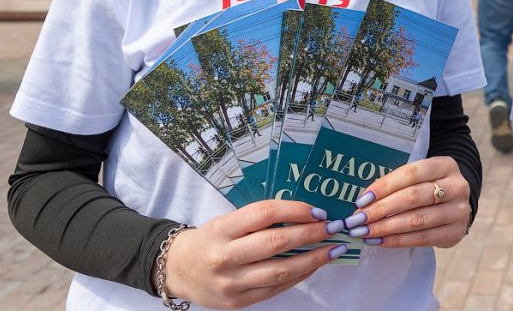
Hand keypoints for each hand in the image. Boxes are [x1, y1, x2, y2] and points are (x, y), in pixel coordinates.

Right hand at [163, 200, 342, 308]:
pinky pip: (275, 289)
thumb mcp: (227, 222)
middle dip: (310, 234)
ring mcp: (231, 283)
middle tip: (333, 227)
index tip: (318, 210)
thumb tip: (306, 213)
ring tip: (333, 250)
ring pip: (279, 270)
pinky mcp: (238, 302)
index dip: (295, 210)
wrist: (179, 270)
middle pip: (275, 243)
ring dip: (313, 259)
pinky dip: (299, 276)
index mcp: (221, 229)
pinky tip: (314, 265)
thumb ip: (259, 219)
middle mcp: (224, 256)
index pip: (263, 214)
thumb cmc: (211, 239)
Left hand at [338, 156, 470, 247]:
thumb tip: (363, 201)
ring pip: (417, 220)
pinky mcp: (456, 233)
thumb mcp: (420, 177)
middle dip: (381, 210)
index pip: (411, 173)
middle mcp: (457, 186)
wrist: (456, 204)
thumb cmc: (428, 187)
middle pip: (413, 197)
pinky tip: (379, 241)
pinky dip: (397, 241)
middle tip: (357, 219)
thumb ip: (397, 184)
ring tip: (364, 232)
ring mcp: (459, 211)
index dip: (385, 186)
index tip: (362, 199)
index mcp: (445, 165)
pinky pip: (422, 239)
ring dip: (386, 228)